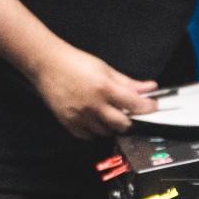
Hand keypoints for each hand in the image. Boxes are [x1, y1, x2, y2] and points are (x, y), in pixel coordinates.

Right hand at [30, 44, 159, 139]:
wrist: (46, 64)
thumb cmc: (75, 63)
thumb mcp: (105, 69)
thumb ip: (128, 82)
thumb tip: (150, 88)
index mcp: (104, 88)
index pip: (135, 105)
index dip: (148, 107)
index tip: (152, 107)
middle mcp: (93, 105)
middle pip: (122, 125)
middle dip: (129, 120)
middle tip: (128, 112)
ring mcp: (80, 116)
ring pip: (106, 132)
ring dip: (111, 125)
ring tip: (108, 114)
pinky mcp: (68, 123)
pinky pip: (88, 136)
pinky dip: (94, 131)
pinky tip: (94, 119)